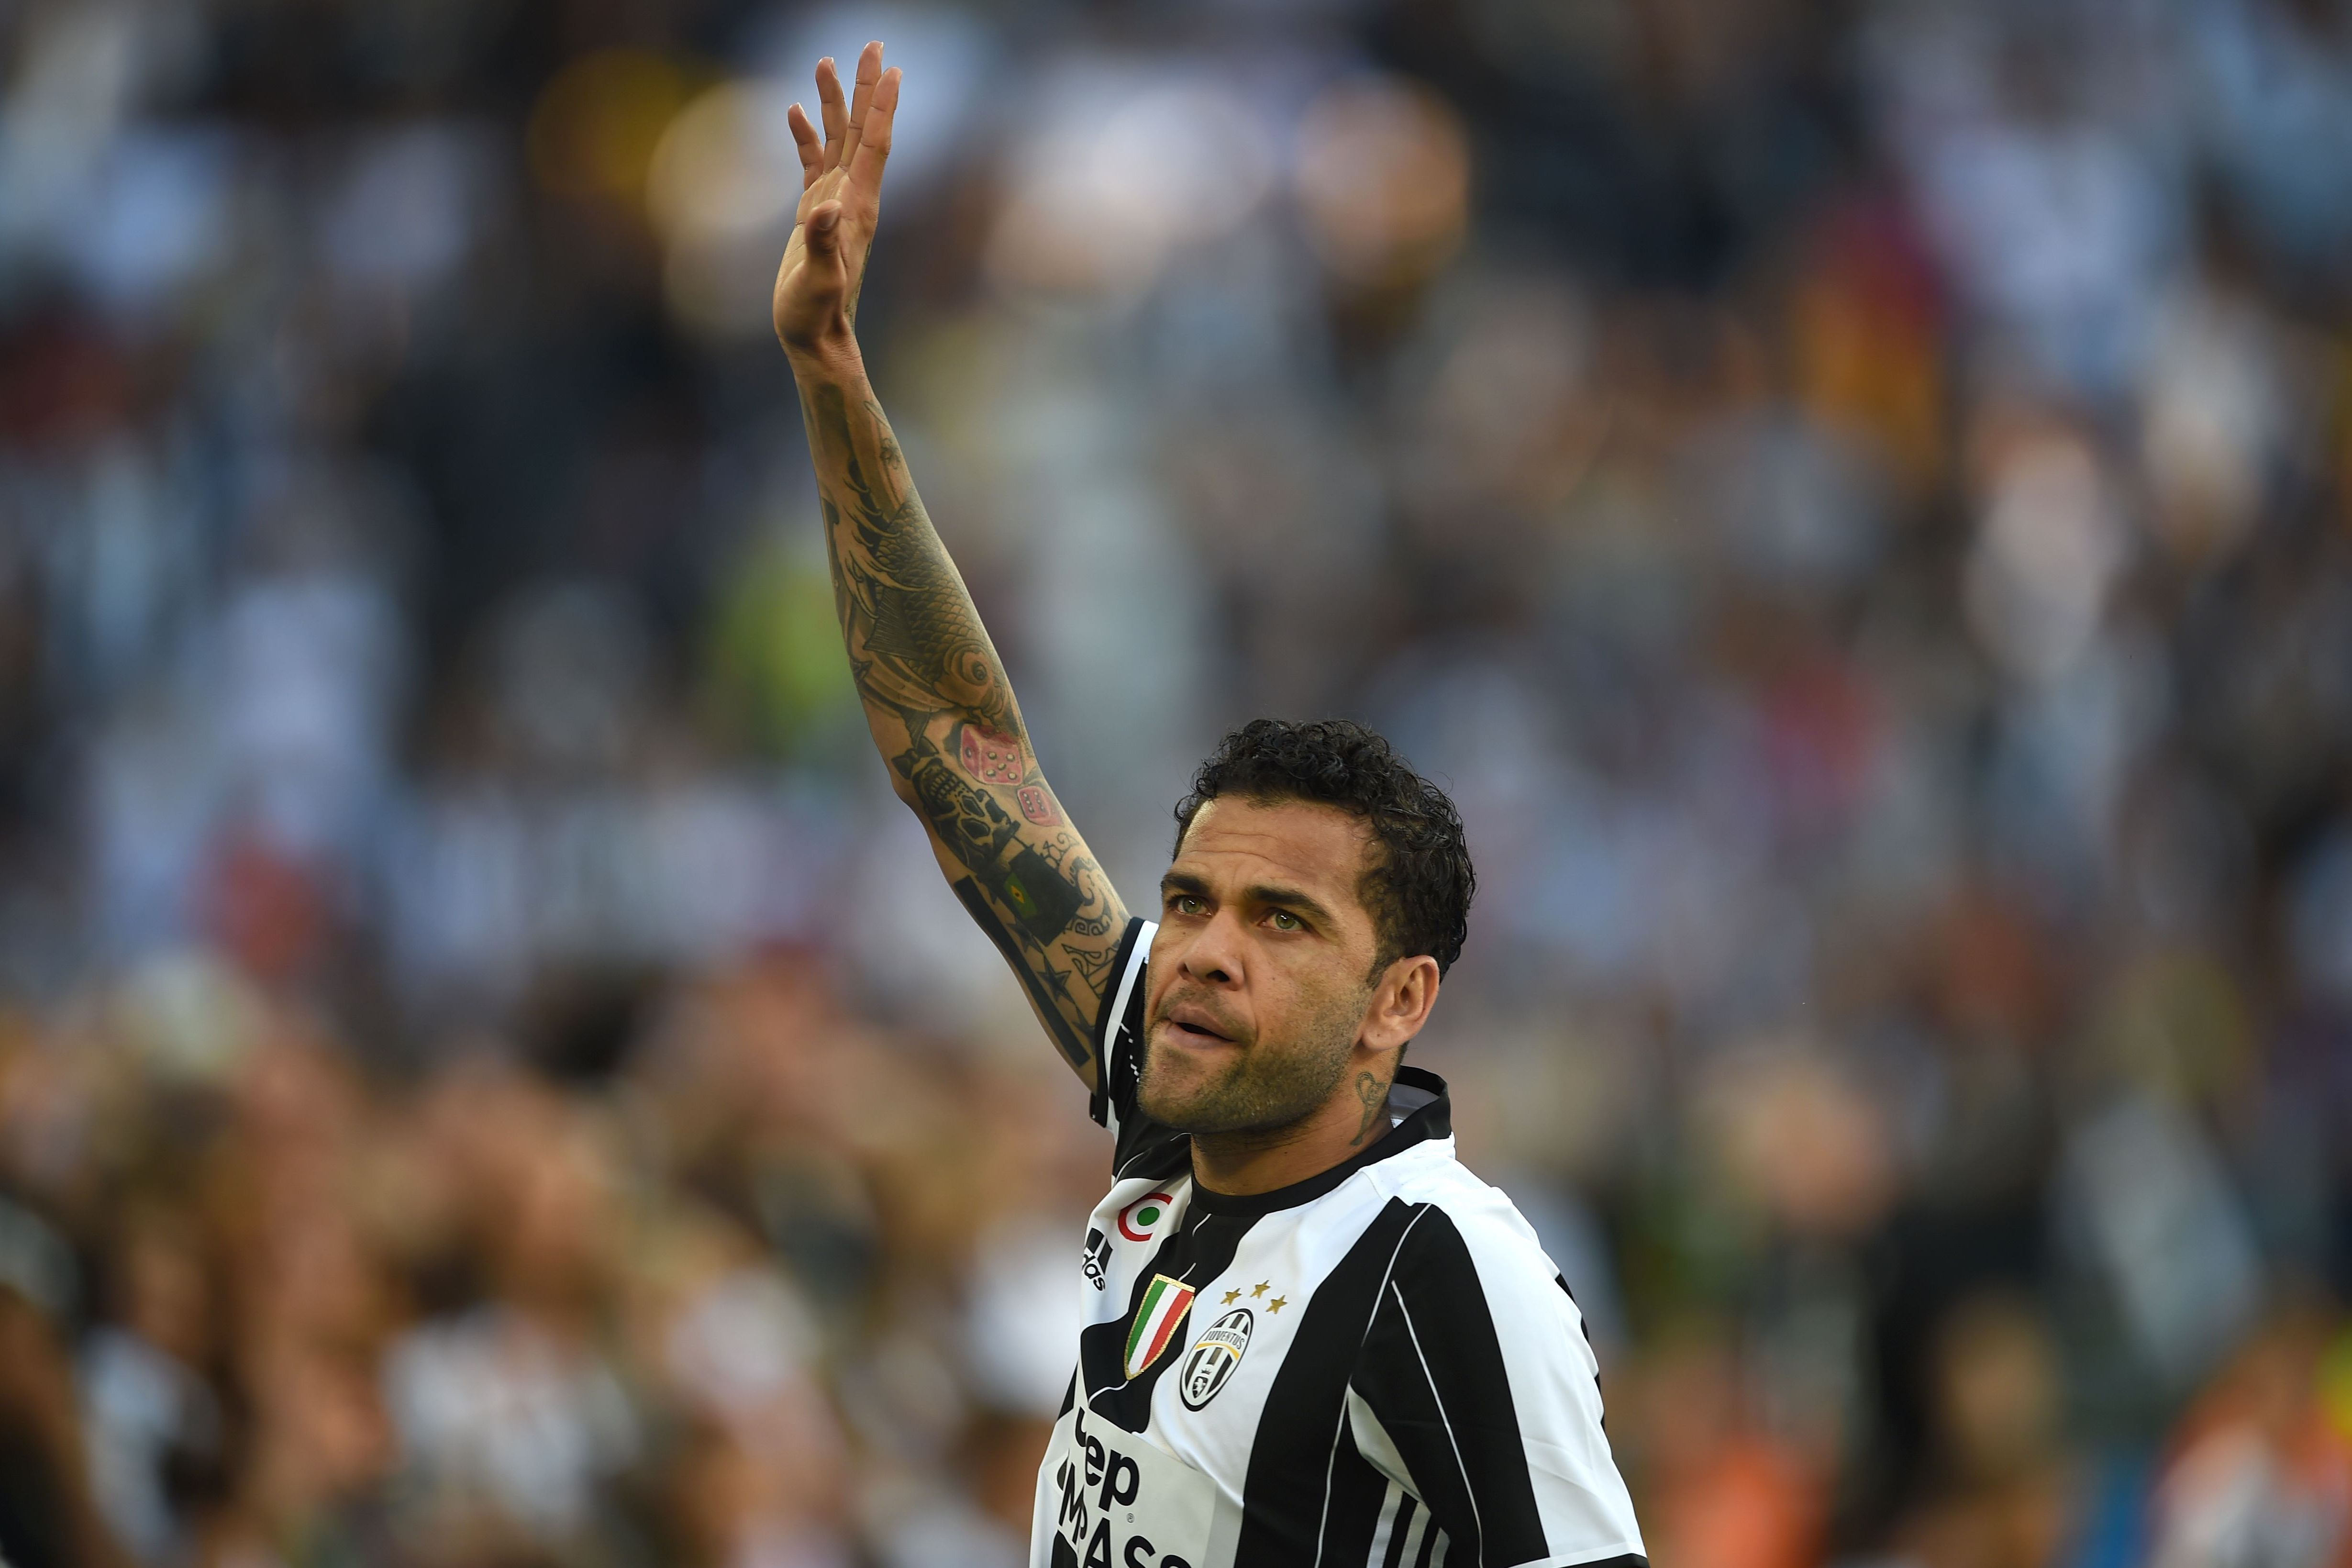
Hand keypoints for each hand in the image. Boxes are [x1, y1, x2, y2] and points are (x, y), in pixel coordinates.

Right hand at [773, 41, 900, 357]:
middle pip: (862, 130)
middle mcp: (851, 197)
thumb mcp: (818, 279)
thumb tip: (823, 207)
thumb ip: (820, 242)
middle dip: (866, 88)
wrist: (814, 337)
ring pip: (837, 140)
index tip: (892, 68)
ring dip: (834, 102)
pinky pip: (813, 162)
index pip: (876, 145)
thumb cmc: (817, 314)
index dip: (884, 106)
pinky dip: (807, 135)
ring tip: (825, 62)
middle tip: (872, 44)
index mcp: (858, 206)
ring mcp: (834, 202)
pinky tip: (797, 111)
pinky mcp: (815, 212)